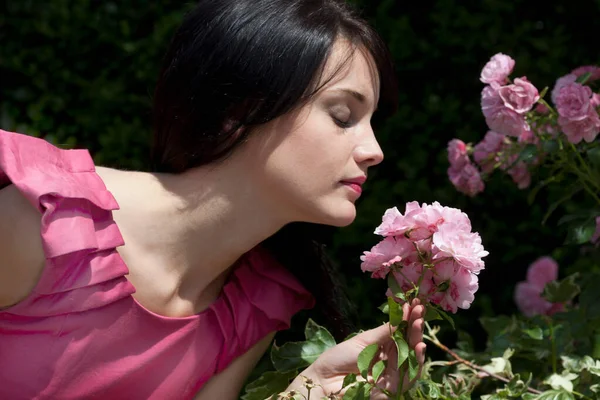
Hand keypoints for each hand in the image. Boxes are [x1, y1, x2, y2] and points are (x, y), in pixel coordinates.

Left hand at [289, 299, 425, 398]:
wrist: (324, 380)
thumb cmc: (339, 358)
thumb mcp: (364, 340)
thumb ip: (385, 331)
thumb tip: (402, 312)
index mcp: (383, 347)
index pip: (401, 332)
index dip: (408, 318)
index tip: (415, 303)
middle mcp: (391, 360)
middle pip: (409, 343)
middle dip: (415, 326)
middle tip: (420, 309)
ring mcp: (392, 374)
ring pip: (412, 358)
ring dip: (418, 340)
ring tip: (419, 322)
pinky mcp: (392, 388)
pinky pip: (408, 376)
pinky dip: (415, 361)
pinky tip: (419, 345)